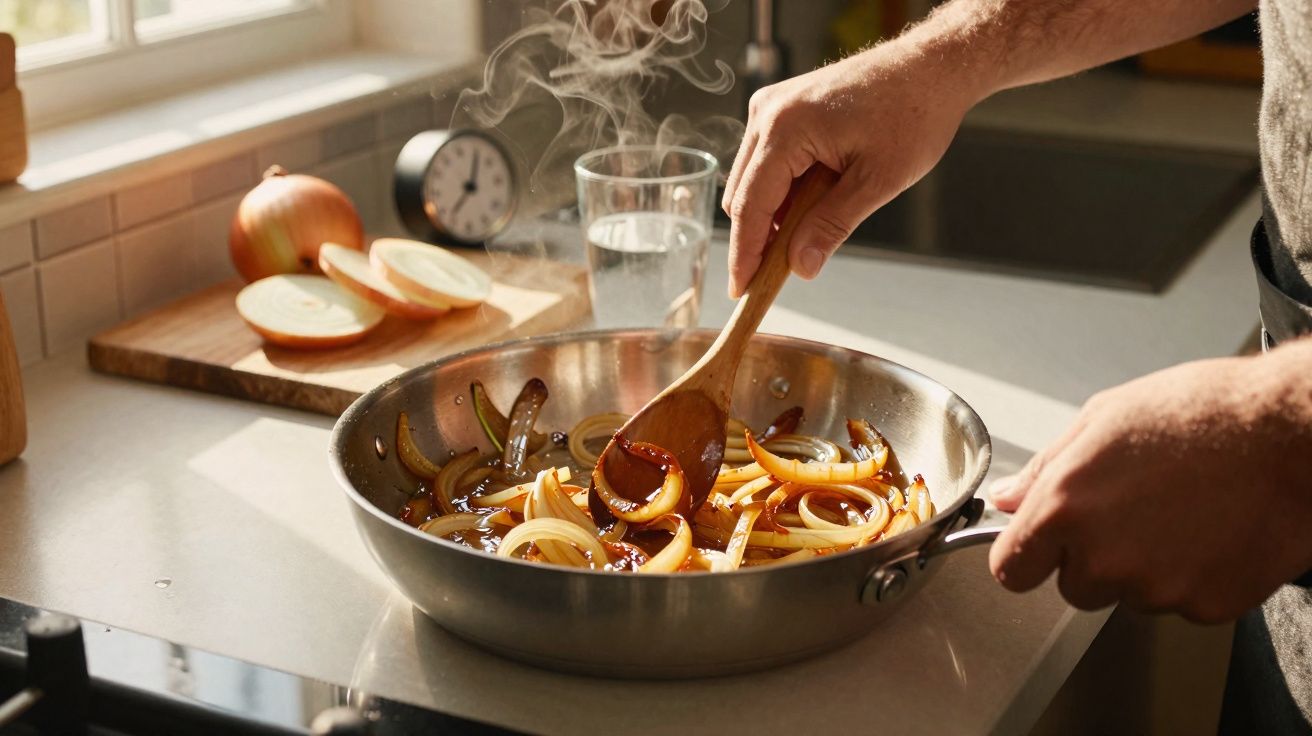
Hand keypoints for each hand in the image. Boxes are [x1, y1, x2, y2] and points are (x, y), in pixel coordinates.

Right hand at [721, 40, 981, 296]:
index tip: (740, 291)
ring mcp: (772, 107)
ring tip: (809, 233)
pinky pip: (766, 161)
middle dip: (758, 237)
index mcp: (784, 129)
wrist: (930, 68)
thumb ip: (832, 225)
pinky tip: (813, 202)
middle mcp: (767, 113)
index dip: (745, 253)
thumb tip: (800, 267)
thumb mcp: (877, 182)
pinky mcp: (782, 108)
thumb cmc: (912, 114)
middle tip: (778, 277)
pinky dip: (782, 190)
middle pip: (743, 195)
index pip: (750, 205)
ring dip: (773, 213)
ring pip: (752, 180)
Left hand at [988, 341, 1311, 622]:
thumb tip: (1008, 498)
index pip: (1010, 569)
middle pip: (1074, 587)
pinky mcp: (1206, 606)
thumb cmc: (1204, 413)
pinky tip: (1213, 530)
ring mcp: (1156, 588)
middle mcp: (1104, 557)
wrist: (1294, 434)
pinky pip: (1182, 602)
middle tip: (1134, 510)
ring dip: (1145, 567)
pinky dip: (1193, 576)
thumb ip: (1046, 468)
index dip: (1025, 556)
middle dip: (1094, 559)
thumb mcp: (1105, 418)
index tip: (1039, 547)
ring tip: (1182, 510)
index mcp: (1065, 508)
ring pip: (1130, 595)